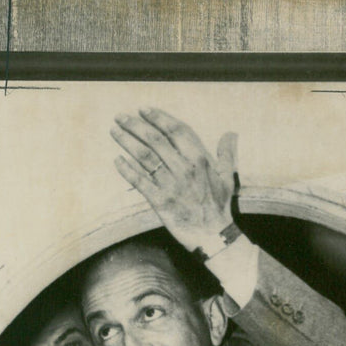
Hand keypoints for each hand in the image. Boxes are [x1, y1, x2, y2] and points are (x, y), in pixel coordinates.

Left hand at [111, 108, 237, 251]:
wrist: (213, 235)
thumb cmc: (219, 206)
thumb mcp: (227, 177)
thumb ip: (226, 153)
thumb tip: (230, 134)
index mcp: (199, 160)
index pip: (176, 131)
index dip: (159, 118)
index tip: (144, 110)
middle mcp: (184, 169)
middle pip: (156, 140)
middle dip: (136, 126)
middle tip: (121, 117)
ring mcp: (171, 185)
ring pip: (145, 158)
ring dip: (128, 142)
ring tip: (115, 131)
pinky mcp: (160, 202)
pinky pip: (140, 182)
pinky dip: (127, 170)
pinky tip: (117, 160)